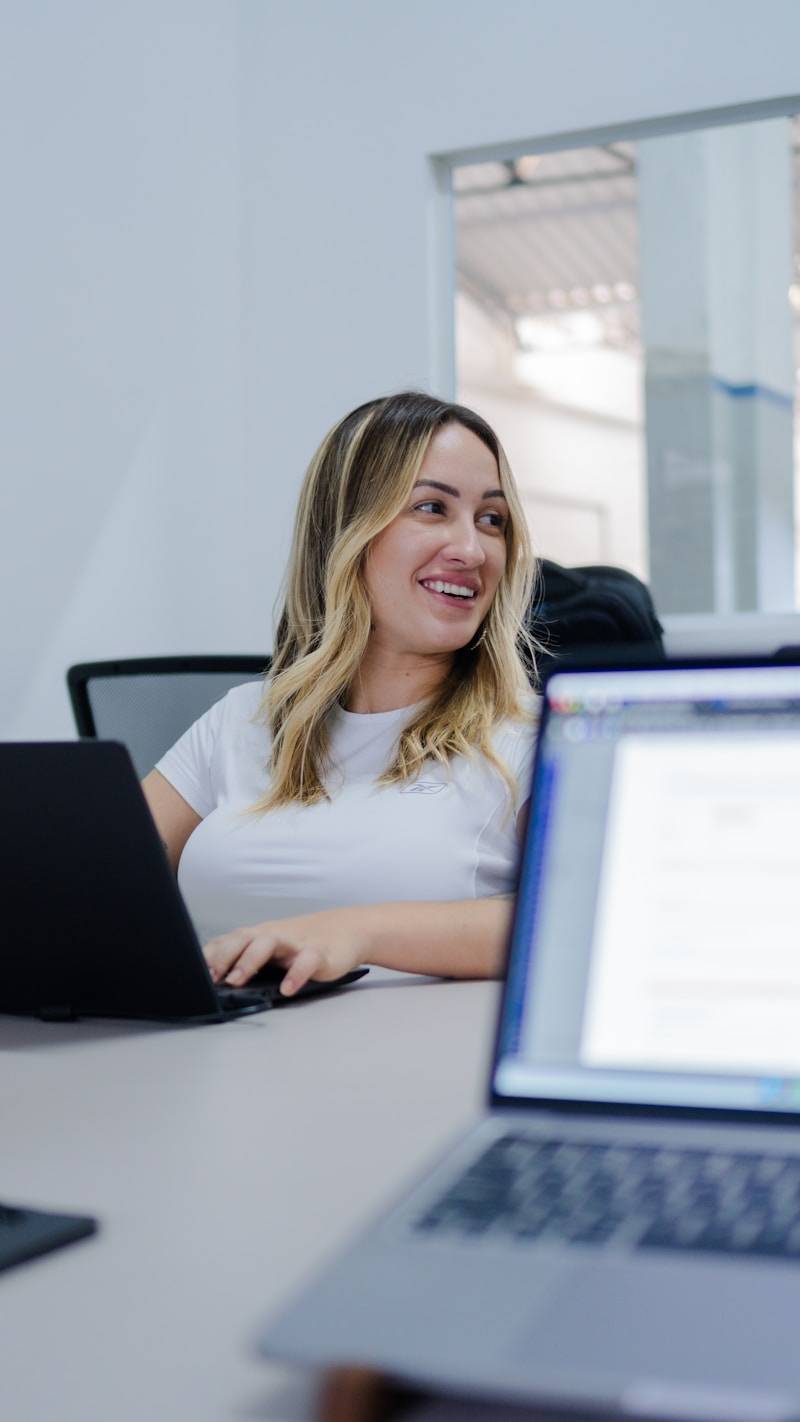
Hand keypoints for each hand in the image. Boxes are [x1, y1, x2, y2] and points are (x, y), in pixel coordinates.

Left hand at [203, 906, 369, 996]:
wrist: (347, 929)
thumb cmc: (301, 944)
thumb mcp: (272, 950)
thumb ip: (248, 961)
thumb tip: (214, 985)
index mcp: (258, 935)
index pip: (227, 941)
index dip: (208, 957)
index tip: (190, 974)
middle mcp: (272, 935)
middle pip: (242, 939)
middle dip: (222, 957)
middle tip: (208, 978)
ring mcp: (295, 942)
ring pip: (268, 944)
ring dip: (249, 961)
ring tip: (235, 980)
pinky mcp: (319, 953)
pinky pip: (305, 962)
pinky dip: (295, 975)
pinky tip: (287, 989)